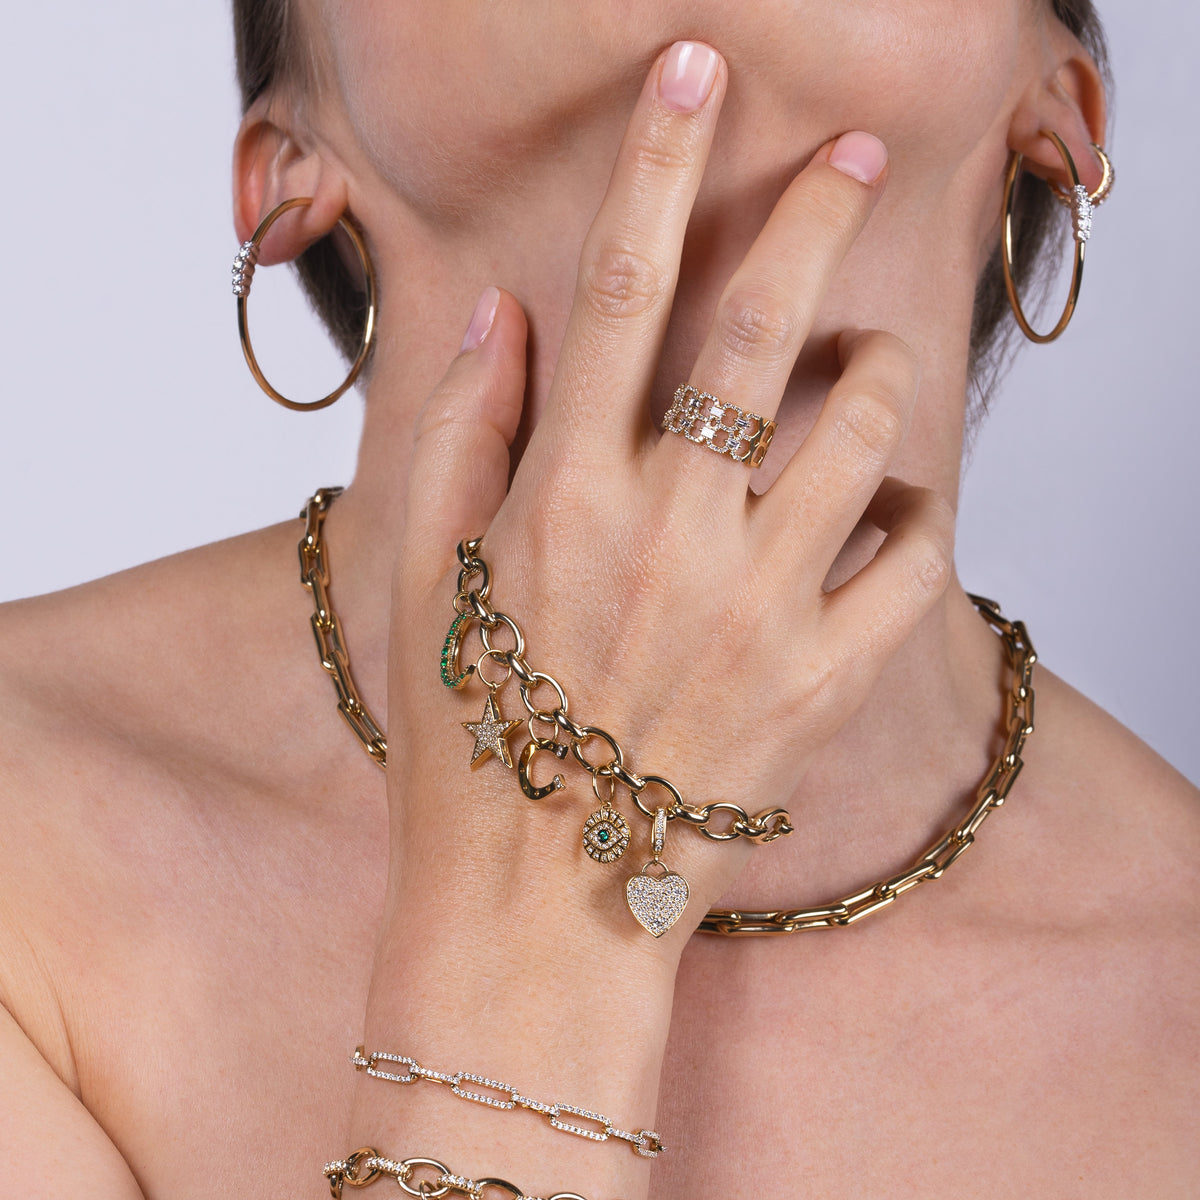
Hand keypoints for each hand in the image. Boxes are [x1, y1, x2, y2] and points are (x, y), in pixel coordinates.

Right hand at [387, 43, 950, 958]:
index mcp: (564, 500)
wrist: (532, 901)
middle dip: (812, 221)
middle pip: (759, 335)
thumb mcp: (423, 579)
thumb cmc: (468, 739)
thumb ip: (461, 431)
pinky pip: (913, 566)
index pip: (621, 293)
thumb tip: (501, 308)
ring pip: (863, 438)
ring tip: (871, 355)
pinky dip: (917, 518)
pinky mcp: (822, 686)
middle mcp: (669, 539)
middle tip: (850, 156)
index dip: (660, 165)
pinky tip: (891, 510)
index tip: (696, 72)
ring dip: (879, 370)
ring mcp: (758, 613)